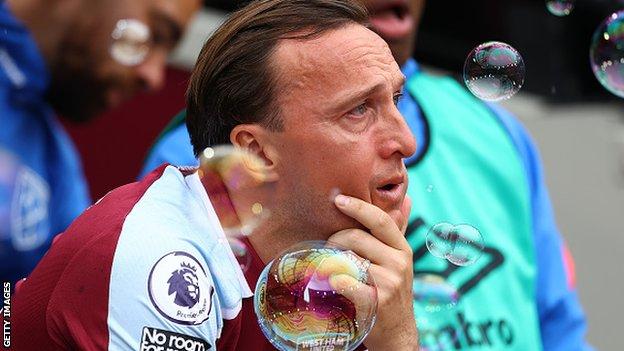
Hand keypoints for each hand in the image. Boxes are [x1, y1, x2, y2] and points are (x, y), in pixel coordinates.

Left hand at [328, 194, 417, 349]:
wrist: (397, 332)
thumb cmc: (391, 291)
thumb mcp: (399, 260)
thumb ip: (397, 231)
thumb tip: (407, 199)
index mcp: (402, 249)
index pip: (380, 220)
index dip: (358, 207)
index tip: (338, 199)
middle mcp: (399, 263)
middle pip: (356, 238)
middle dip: (335, 240)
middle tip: (329, 248)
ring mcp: (389, 282)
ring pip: (348, 258)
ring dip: (332, 261)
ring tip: (331, 267)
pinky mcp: (376, 301)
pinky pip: (344, 281)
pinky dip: (334, 281)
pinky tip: (333, 284)